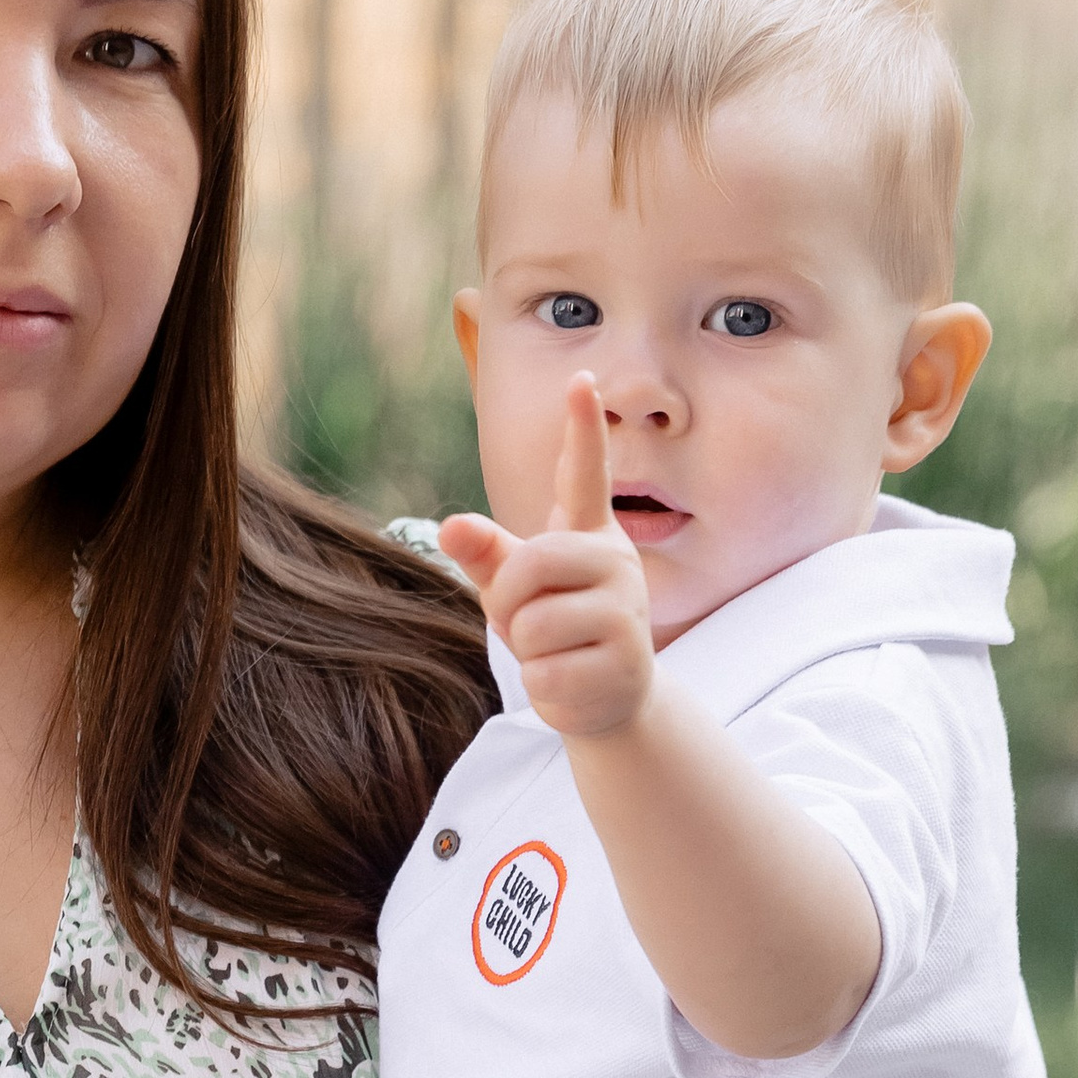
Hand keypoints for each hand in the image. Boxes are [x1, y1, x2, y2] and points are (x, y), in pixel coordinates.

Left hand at [439, 377, 656, 743]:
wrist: (607, 697)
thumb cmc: (557, 628)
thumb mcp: (514, 587)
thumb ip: (486, 553)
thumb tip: (450, 525)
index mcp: (588, 534)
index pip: (583, 474)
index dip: (582, 428)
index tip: (580, 380)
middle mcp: (616, 562)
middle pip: (533, 564)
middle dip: (511, 603)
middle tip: (529, 622)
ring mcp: (628, 613)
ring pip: (536, 624)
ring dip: (527, 650)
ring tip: (556, 652)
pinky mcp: (626, 664)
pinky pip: (547, 671)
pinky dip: (544, 686)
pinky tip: (570, 681)